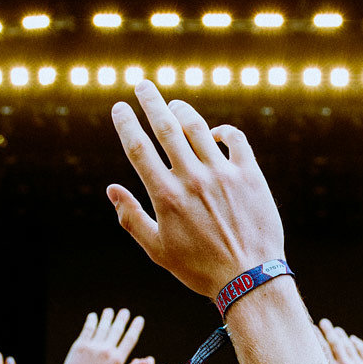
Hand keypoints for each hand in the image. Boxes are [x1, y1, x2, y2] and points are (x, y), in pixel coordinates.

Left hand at [54, 308, 144, 363]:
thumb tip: (146, 360)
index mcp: (117, 359)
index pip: (130, 339)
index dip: (135, 327)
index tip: (139, 319)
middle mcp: (106, 350)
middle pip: (117, 329)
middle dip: (122, 318)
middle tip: (125, 311)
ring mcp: (92, 347)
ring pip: (102, 327)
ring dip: (107, 317)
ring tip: (110, 311)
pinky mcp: (80, 346)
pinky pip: (87, 329)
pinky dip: (91, 321)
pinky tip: (94, 316)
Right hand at [107, 82, 284, 296]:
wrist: (249, 278)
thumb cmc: (200, 268)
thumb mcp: (158, 250)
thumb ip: (132, 218)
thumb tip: (112, 190)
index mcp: (166, 196)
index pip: (139, 149)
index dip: (126, 124)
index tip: (119, 108)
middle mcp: (192, 178)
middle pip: (167, 127)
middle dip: (151, 101)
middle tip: (143, 85)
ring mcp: (223, 174)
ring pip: (198, 128)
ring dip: (183, 111)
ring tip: (174, 104)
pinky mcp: (250, 175)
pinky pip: (236, 140)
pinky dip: (223, 131)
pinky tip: (215, 134)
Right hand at [317, 319, 362, 363]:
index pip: (322, 348)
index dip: (317, 336)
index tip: (312, 328)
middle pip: (335, 341)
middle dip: (328, 330)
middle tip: (324, 322)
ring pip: (348, 344)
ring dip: (342, 335)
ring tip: (337, 330)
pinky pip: (362, 349)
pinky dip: (356, 343)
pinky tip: (353, 340)